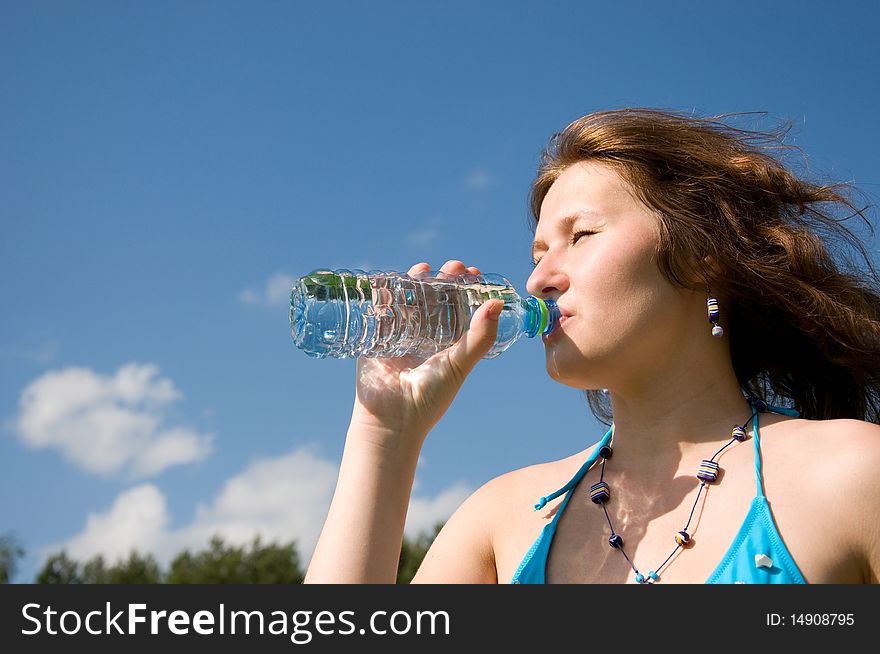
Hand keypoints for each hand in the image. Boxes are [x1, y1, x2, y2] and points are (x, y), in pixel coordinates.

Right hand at [350, 260, 502, 441]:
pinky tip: (394, 279)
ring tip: (425, 269)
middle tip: (454, 267)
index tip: (473, 273)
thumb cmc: (430, 397)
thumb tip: (498, 304)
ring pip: (410, 300)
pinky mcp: (377, 337)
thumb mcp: (460, 364)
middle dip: (444, 280)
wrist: (393, 419)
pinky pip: (381, 309)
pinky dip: (386, 292)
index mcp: (448, 344)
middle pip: (435, 299)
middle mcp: (426, 337)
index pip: (459, 308)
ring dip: (417, 281)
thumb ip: (480, 336)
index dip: (467, 290)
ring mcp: (401, 335)